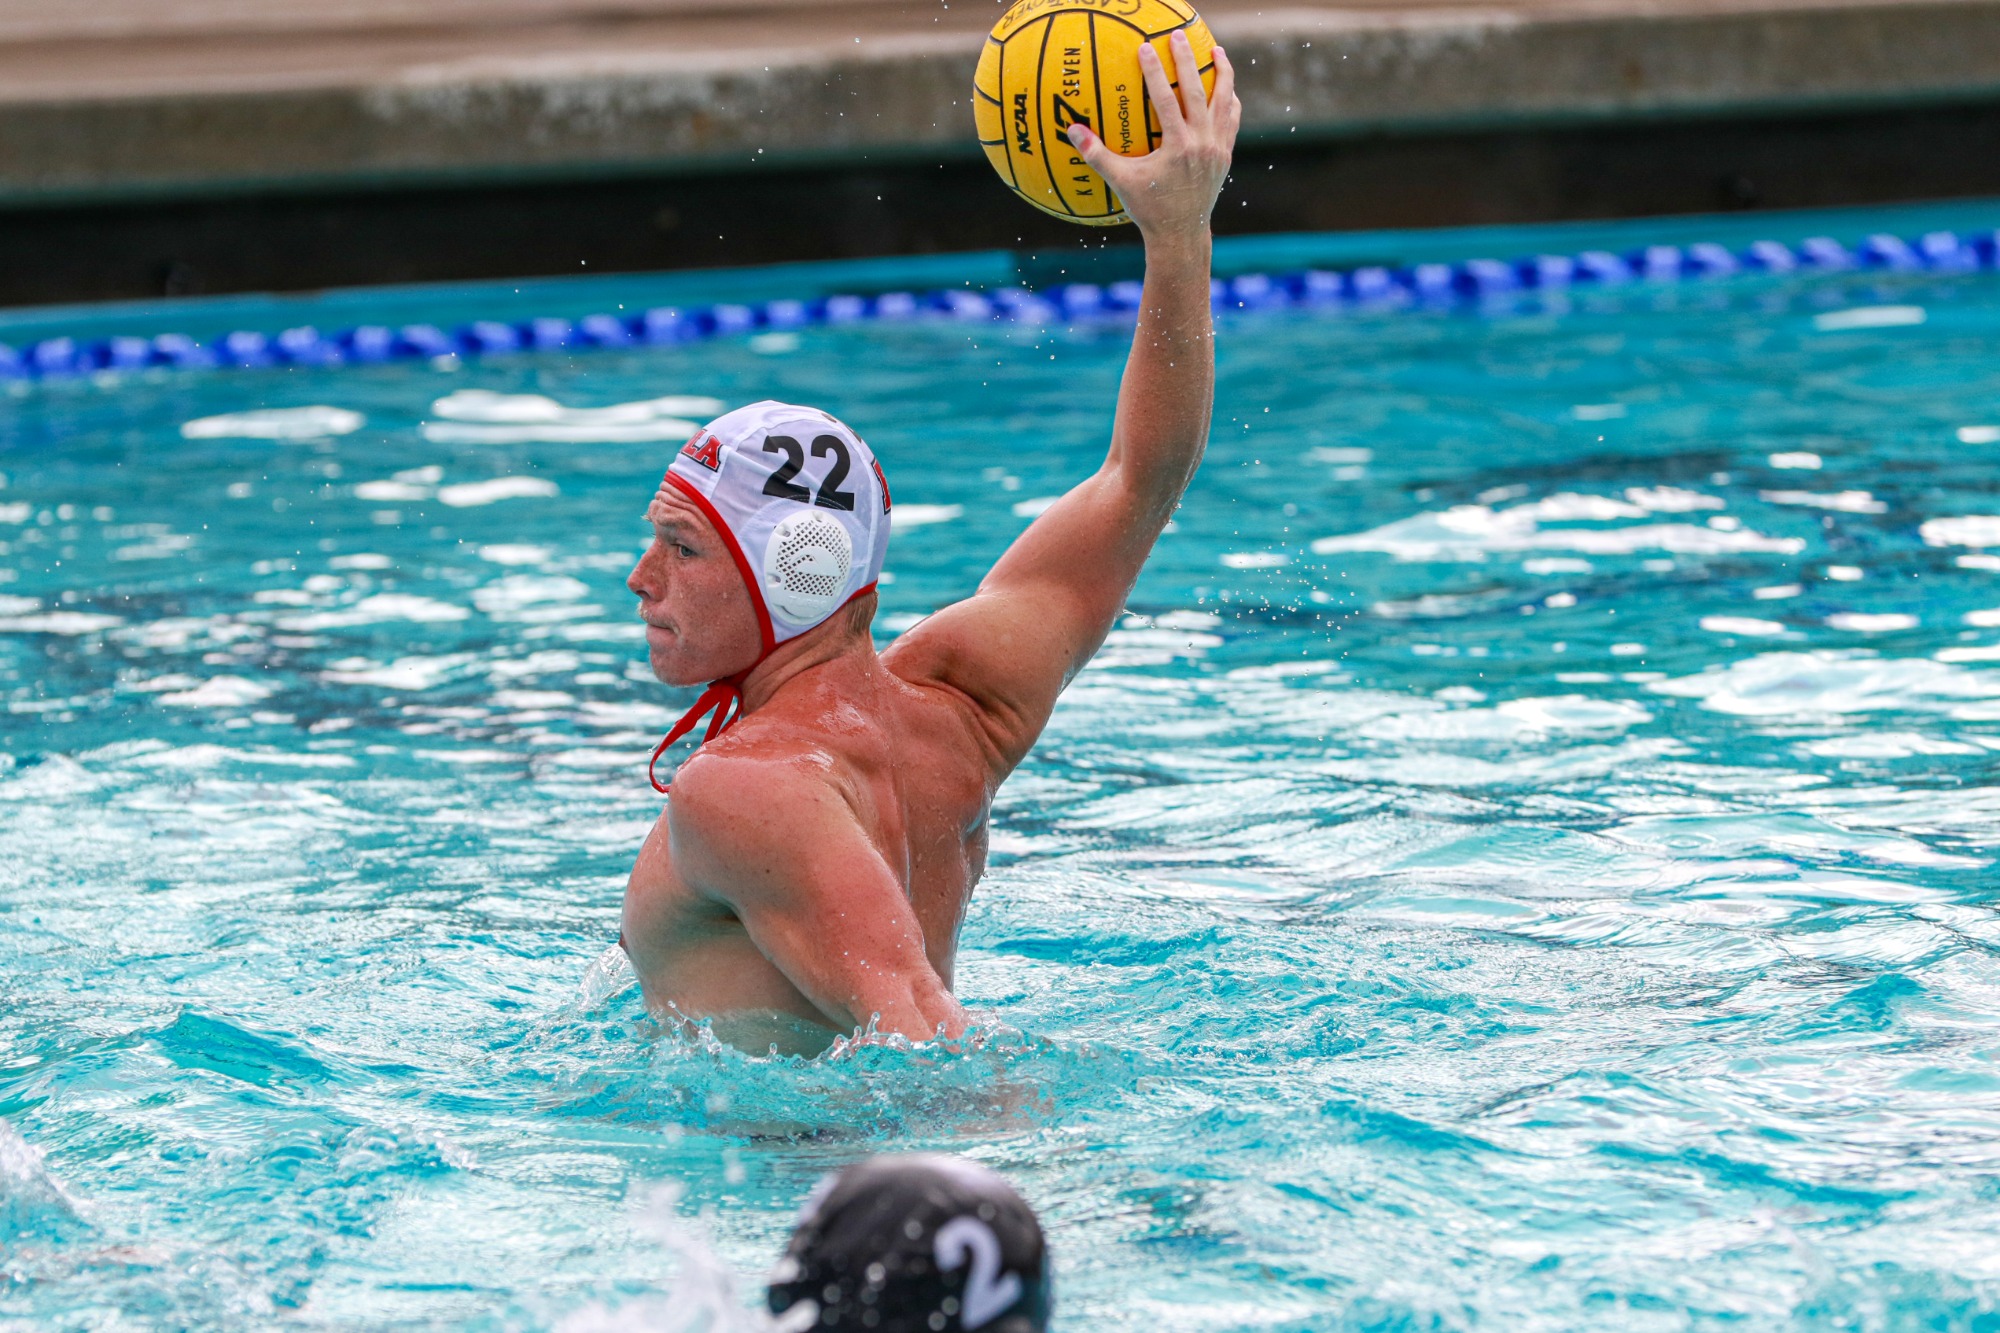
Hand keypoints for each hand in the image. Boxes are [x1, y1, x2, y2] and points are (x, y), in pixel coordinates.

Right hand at [1067, 32, 1238, 242]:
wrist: (1181, 234)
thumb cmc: (1148, 209)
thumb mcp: (1121, 182)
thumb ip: (1097, 155)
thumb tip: (1071, 130)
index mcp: (1177, 147)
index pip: (1165, 98)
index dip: (1155, 71)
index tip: (1146, 47)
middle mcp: (1201, 143)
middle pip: (1197, 91)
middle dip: (1187, 60)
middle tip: (1178, 36)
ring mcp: (1218, 148)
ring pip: (1225, 101)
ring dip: (1222, 73)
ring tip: (1216, 51)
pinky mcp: (1226, 155)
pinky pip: (1232, 120)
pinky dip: (1230, 101)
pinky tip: (1226, 88)